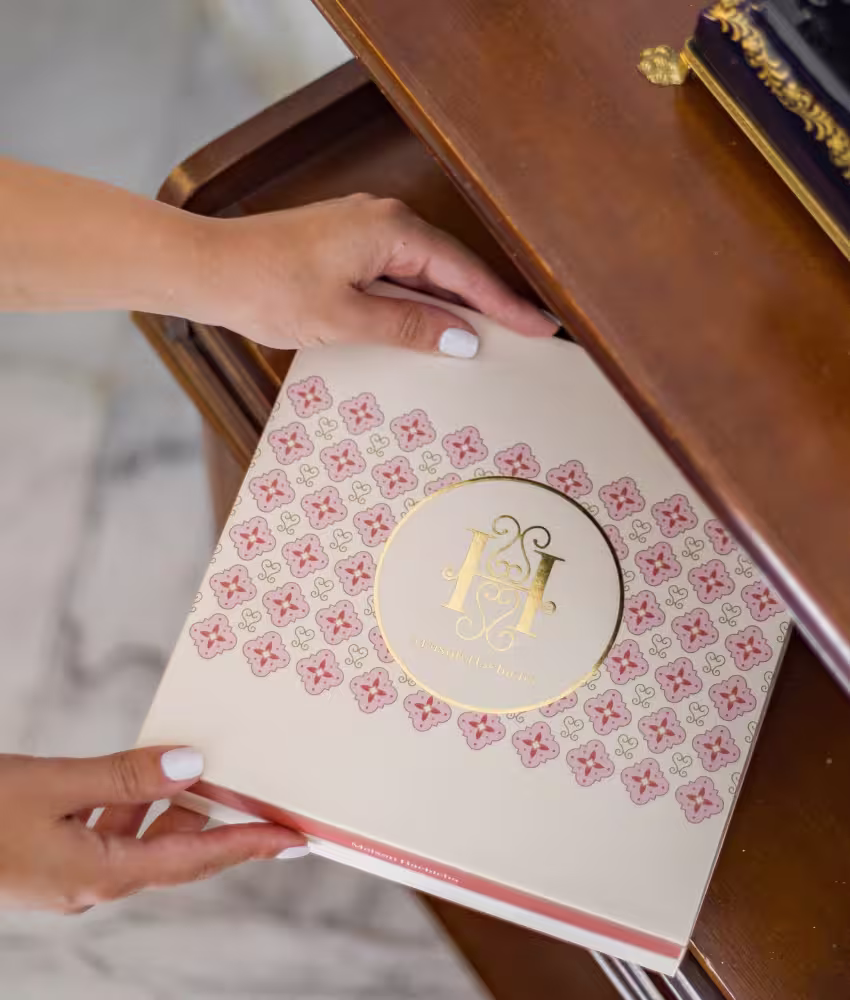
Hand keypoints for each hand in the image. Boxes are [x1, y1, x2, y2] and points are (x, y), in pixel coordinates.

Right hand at [0, 747, 305, 911]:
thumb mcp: (52, 785)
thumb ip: (124, 777)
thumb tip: (194, 767)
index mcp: (97, 877)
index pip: (192, 860)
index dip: (247, 846)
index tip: (294, 839)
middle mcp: (91, 885)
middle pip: (175, 856)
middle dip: (223, 830)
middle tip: (268, 806)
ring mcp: (71, 876)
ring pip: (143, 843)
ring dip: (176, 812)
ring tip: (210, 776)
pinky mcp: (53, 858)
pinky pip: (113, 835)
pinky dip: (135, 808)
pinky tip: (143, 778)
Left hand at [189, 194, 555, 356]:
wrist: (208, 268)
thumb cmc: (268, 288)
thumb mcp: (346, 319)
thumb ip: (409, 327)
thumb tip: (462, 338)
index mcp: (391, 231)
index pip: (465, 273)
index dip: (505, 304)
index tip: (540, 327)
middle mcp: (383, 221)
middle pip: (451, 268)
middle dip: (489, 303)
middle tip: (529, 335)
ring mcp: (363, 231)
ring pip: (425, 272)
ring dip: (454, 304)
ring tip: (492, 336)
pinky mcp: (345, 246)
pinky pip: (398, 274)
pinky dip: (419, 300)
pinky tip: (431, 324)